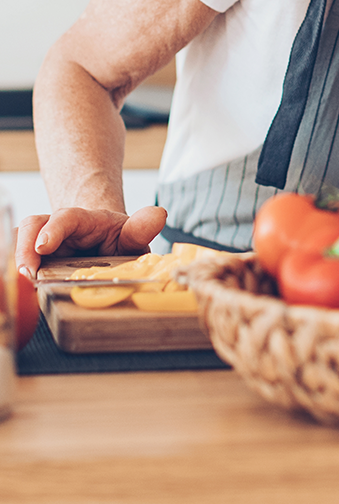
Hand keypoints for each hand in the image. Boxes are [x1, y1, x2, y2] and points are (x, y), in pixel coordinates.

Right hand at [15, 205, 166, 280]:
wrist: (104, 242)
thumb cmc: (117, 239)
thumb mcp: (131, 235)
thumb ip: (141, 228)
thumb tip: (159, 216)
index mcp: (84, 220)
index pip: (66, 217)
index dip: (53, 230)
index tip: (44, 247)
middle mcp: (58, 228)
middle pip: (32, 226)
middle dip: (24, 248)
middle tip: (27, 275)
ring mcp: (42, 243)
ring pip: (18, 240)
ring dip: (15, 260)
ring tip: (20, 285)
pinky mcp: (33, 259)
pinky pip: (15, 258)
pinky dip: (13, 270)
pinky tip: (17, 288)